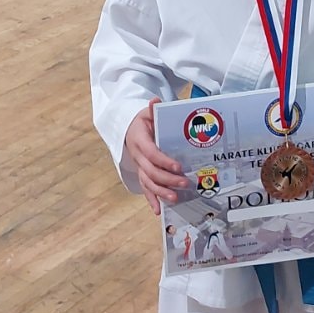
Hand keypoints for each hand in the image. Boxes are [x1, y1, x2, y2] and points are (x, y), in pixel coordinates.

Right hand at [123, 99, 187, 215]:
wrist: (129, 130)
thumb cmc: (142, 122)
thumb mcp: (146, 113)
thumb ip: (152, 110)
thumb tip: (155, 101)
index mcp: (140, 141)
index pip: (151, 153)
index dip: (163, 161)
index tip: (178, 166)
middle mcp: (138, 156)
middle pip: (151, 171)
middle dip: (167, 179)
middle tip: (185, 183)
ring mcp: (139, 167)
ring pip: (148, 182)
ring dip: (161, 192)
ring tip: (175, 198)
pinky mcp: (142, 174)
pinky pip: (145, 189)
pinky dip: (151, 200)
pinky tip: (158, 211)